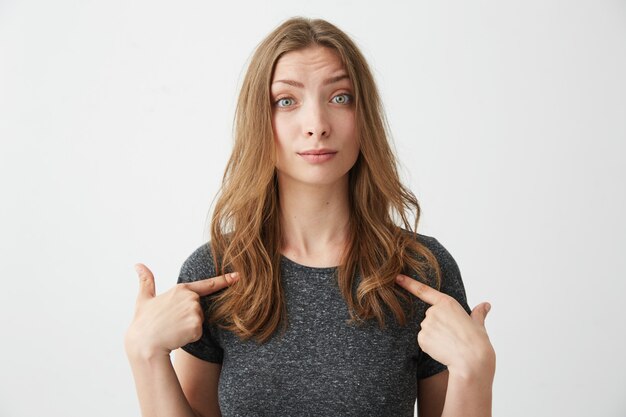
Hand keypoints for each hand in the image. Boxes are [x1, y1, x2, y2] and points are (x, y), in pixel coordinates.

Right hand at [124, 263, 238, 358]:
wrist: (144, 344)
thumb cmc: (144, 323)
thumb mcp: (143, 299)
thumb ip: (146, 281)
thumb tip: (138, 265)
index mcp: (181, 289)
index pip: (207, 284)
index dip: (224, 280)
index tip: (238, 276)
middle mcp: (191, 298)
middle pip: (200, 309)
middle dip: (189, 316)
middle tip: (171, 322)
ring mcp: (195, 311)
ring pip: (199, 321)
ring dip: (189, 327)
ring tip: (173, 329)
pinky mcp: (197, 326)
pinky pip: (199, 332)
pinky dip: (190, 337)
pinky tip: (177, 336)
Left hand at [395, 274, 494, 376]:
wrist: (471, 361)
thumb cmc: (477, 342)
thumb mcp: (478, 324)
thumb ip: (478, 313)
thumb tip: (485, 305)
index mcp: (447, 303)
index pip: (423, 290)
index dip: (409, 283)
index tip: (397, 277)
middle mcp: (433, 311)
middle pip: (430, 317)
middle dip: (438, 325)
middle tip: (452, 335)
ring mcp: (426, 324)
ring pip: (426, 329)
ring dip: (434, 335)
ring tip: (449, 343)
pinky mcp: (422, 338)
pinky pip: (423, 341)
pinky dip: (430, 345)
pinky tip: (442, 349)